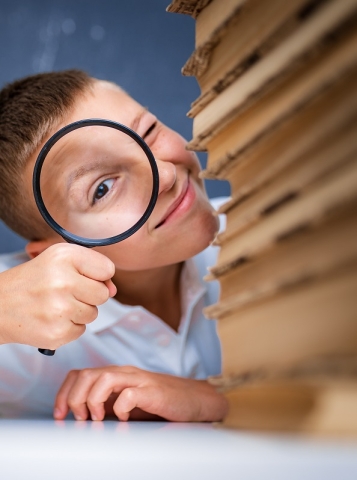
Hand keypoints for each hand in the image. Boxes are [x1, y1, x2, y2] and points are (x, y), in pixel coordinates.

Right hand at [0, 243, 115, 348]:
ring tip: (55, 305)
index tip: (80, 277)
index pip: (107, 269)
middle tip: (65, 293)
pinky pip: (82, 330)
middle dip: (88, 295)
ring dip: (78, 312)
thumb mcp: (59, 260)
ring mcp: (60, 309)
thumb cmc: (32, 281)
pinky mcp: (57, 332)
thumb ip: (93, 268)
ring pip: (93, 313)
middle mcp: (62, 280)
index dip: (97, 275)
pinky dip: (69, 327)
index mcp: (64, 256)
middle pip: (103, 294)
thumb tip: (113, 290)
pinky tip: (51, 318)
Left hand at [53, 365, 227, 421]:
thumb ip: (106, 406)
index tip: (60, 415)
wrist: (194, 400)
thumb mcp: (126, 405)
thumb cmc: (160, 404)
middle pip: (87, 374)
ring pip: (104, 378)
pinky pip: (129, 394)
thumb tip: (78, 419)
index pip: (80, 374)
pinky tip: (123, 418)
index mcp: (115, 376)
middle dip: (74, 398)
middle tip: (79, 419)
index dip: (63, 393)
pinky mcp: (153, 391)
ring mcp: (139, 380)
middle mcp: (124, 374)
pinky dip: (120, 407)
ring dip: (92, 400)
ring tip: (96, 418)